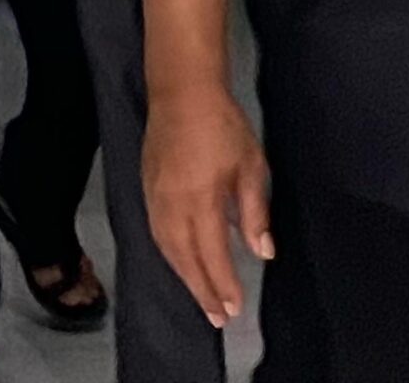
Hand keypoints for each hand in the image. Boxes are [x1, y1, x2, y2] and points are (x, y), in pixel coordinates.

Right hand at [144, 86, 272, 328]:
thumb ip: (254, 212)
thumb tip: (262, 252)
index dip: (223, 285)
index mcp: (202, 200)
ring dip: (185, 278)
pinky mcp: (146, 190)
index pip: (212, 255)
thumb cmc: (223, 125)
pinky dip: (170, 257)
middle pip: (186, 261)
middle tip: (218, 318)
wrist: (181, 91)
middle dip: (203, 291)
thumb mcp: (250, 164)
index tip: (235, 308)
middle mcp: (173, 207)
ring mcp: (155, 199)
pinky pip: (157, 235)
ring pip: (168, 251)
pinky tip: (180, 263)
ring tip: (202, 298)